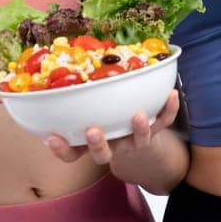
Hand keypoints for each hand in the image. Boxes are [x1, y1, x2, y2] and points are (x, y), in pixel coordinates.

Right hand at [44, 91, 182, 188]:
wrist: (136, 132)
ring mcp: (132, 140)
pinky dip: (169, 109)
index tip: (52, 138)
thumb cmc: (100, 113)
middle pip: (102, 154)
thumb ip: (70, 96)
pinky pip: (163, 123)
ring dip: (138, 130)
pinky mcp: (153, 130)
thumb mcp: (83, 107)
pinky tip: (171, 94)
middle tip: (92, 131)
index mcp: (89, 142)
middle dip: (97, 145)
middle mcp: (111, 145)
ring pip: (136, 143)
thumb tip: (49, 67)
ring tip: (139, 115)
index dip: (61, 149)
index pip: (71, 153)